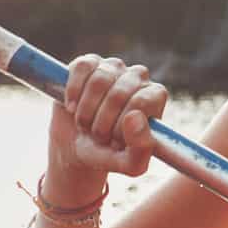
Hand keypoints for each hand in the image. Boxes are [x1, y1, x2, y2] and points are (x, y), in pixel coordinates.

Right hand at [47, 55, 167, 179]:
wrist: (77, 147)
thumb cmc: (109, 153)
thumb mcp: (129, 164)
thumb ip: (140, 150)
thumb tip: (135, 116)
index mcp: (155, 97)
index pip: (142, 102)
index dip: (122, 126)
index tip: (115, 142)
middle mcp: (139, 77)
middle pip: (119, 93)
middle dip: (102, 123)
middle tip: (97, 136)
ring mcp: (114, 67)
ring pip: (100, 80)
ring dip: (86, 111)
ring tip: (85, 124)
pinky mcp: (90, 63)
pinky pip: (82, 67)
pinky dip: (73, 92)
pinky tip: (72, 107)